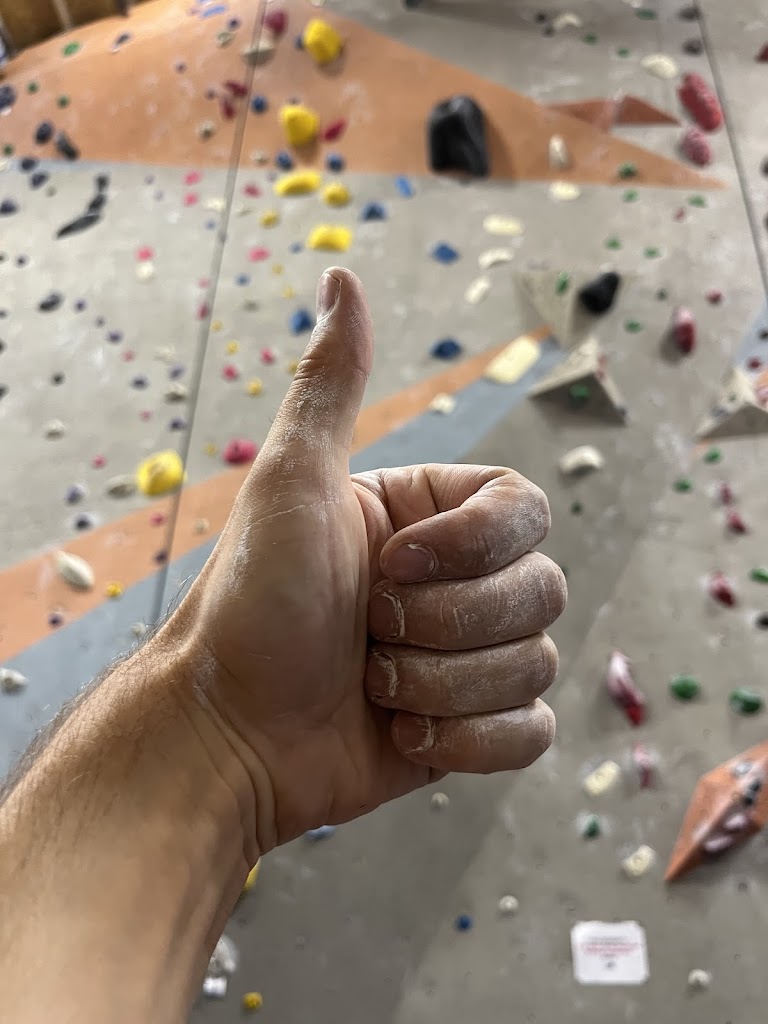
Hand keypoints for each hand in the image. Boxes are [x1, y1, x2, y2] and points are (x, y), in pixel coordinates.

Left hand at [163, 269, 566, 852]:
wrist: (227, 735)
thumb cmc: (250, 605)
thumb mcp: (291, 483)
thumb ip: (332, 384)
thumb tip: (342, 274)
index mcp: (427, 519)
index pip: (523, 511)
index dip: (471, 548)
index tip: (392, 567)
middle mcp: (454, 582)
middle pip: (542, 590)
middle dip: (448, 625)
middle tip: (369, 634)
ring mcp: (466, 657)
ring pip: (535, 662)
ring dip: (443, 684)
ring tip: (371, 684)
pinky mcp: (470, 727)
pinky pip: (530, 731)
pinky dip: (471, 739)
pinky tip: (404, 734)